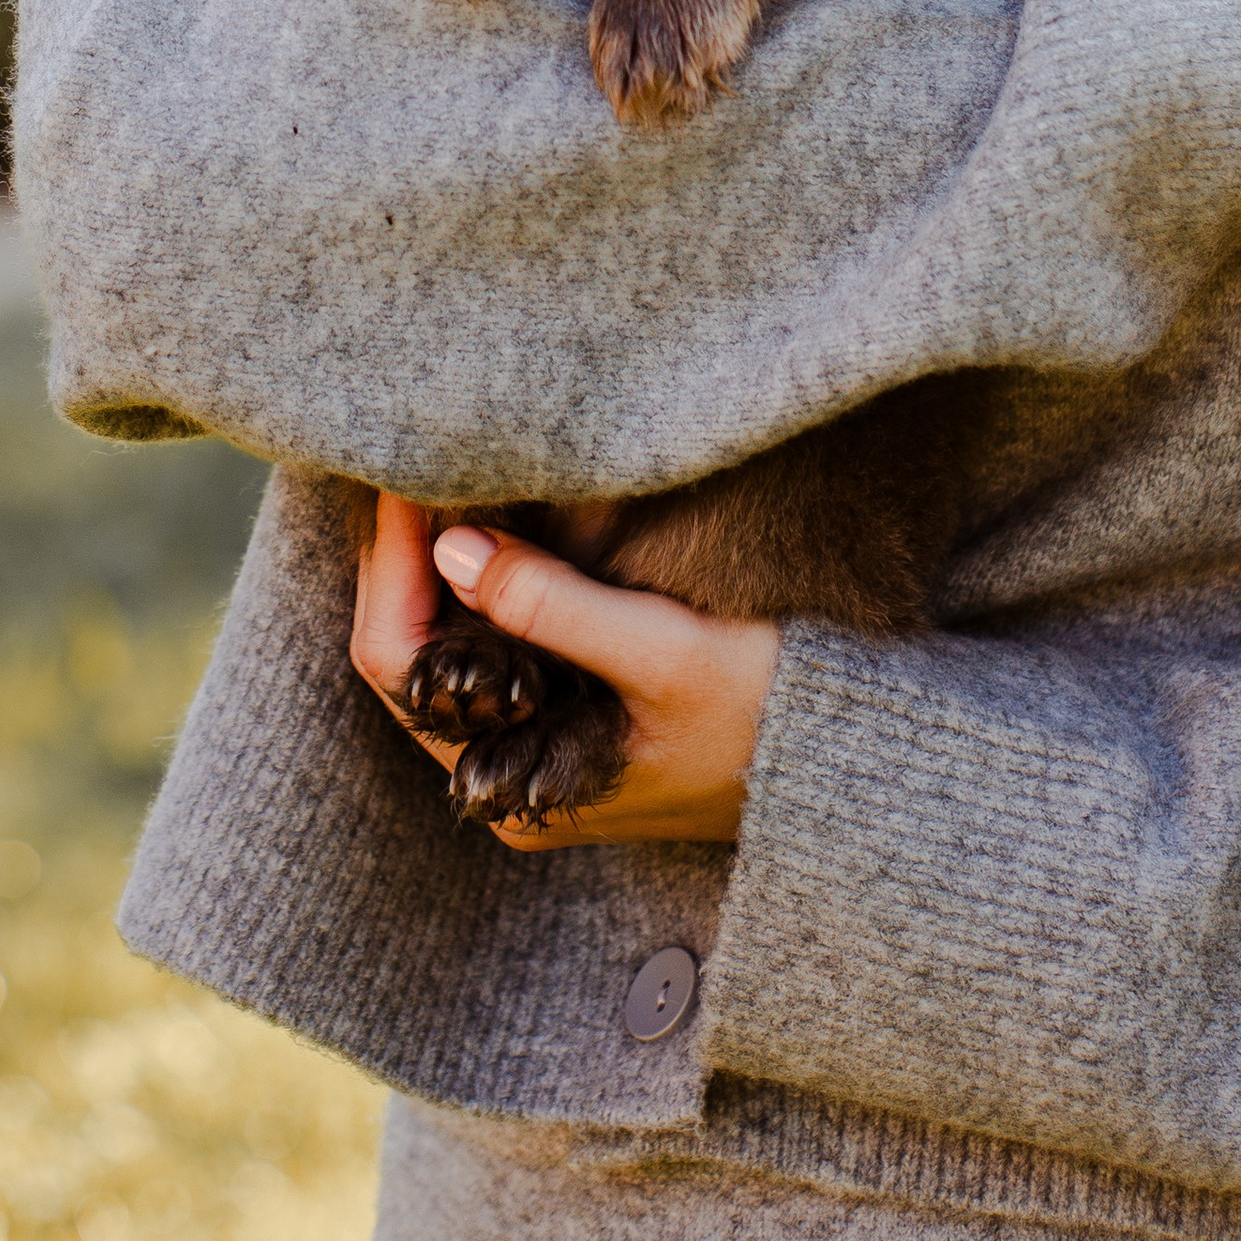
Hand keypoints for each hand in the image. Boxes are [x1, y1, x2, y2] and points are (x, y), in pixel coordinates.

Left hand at [349, 492, 777, 848]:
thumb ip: (554, 605)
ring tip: (450, 470)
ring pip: (446, 638)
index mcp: (514, 786)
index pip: (402, 660)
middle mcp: (506, 776)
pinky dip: (483, 571)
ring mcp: (531, 745)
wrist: (846, 765)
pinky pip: (491, 636)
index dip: (394, 559)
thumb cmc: (767, 721)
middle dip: (406, 549)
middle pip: (411, 648)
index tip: (408, 472)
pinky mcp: (563, 713)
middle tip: (420, 455)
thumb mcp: (664, 654)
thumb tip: (452, 542)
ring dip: (441, 555)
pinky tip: (495, 510)